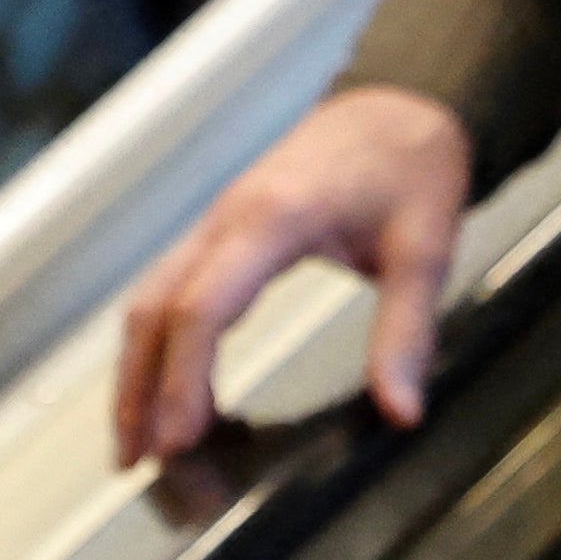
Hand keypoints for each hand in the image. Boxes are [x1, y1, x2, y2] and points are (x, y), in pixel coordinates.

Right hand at [118, 83, 481, 468]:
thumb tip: (401, 411)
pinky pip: (170, 290)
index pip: (202, 309)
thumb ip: (406, 333)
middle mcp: (227, 219)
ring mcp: (216, 223)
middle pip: (153, 309)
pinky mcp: (220, 232)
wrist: (400, 99)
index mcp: (273, 220)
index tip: (177, 441)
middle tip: (137, 461)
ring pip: (149, 300)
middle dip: (137, 389)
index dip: (182, 381)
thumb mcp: (425, 250)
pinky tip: (170, 390)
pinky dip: (157, 345)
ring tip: (137, 441)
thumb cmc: (412, 163)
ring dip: (135, 372)